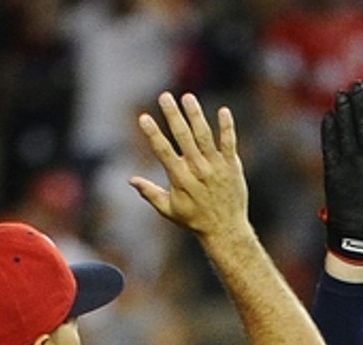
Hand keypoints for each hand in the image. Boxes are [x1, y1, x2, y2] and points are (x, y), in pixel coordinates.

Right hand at [131, 92, 247, 246]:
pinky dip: (227, 127)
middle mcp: (197, 170)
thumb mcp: (169, 210)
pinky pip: (229, 143)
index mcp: (180, 179)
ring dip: (196, 115)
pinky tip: (223, 111)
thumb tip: (131, 180)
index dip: (153, 133)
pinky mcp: (232, 166)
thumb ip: (150, 193)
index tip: (144, 117)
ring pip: (204, 136)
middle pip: (183, 137)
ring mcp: (215, 166)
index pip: (163, 151)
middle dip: (173, 116)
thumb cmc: (195, 220)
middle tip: (164, 96)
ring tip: (188, 98)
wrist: (225, 230)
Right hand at [321, 81, 362, 262]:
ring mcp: (351, 165)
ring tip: (341, 94)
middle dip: (360, 105)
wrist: (362, 240)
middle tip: (356, 85)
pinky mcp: (334, 173)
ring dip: (344, 114)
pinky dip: (329, 134)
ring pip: (347, 132)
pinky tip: (328, 117)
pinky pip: (331, 149)